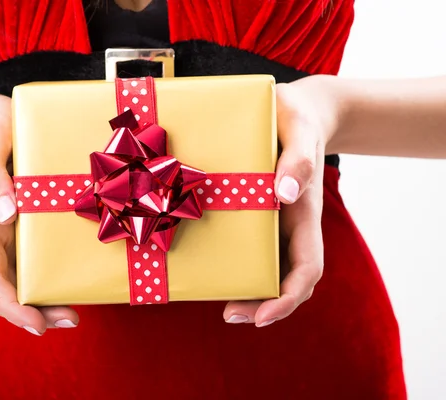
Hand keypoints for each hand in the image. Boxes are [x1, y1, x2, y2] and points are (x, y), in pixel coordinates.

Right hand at [0, 87, 78, 335]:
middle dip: (36, 312)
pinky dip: (60, 270)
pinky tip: (82, 273)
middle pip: (11, 287)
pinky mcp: (37, 219)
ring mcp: (18, 230)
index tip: (36, 323)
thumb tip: (6, 214)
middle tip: (71, 319)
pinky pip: (46, 253)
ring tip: (77, 309)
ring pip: (29, 276)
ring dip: (50, 298)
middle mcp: (1, 235)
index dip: (10, 305)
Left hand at [223, 75, 337, 326]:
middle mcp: (289, 225)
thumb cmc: (298, 118)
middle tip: (228, 313)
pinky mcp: (253, 212)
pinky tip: (207, 262)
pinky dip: (232, 262)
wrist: (292, 110)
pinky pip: (246, 245)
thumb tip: (286, 194)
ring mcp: (272, 222)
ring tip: (215, 298)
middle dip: (261, 304)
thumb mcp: (300, 129)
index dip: (287, 298)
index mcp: (305, 214)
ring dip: (246, 289)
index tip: (262, 316)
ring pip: (265, 268)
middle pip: (285, 280)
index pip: (307, 269)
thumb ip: (298, 157)